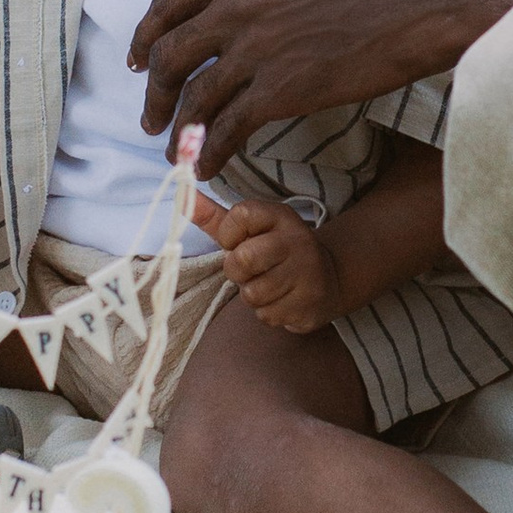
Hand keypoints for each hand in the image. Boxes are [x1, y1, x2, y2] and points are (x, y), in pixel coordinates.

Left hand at [129, 0, 512, 179]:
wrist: (420, 1)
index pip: (168, 1)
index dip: (148, 35)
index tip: (142, 60)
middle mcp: (236, 2)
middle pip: (169, 52)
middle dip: (154, 90)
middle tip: (151, 114)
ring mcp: (256, 47)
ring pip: (192, 97)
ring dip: (175, 130)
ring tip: (172, 151)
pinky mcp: (280, 89)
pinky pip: (225, 128)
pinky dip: (208, 152)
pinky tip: (206, 166)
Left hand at [195, 189, 341, 333]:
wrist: (330, 276)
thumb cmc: (275, 251)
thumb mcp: (251, 229)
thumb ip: (216, 218)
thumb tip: (182, 198)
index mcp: (281, 216)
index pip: (240, 215)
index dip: (229, 235)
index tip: (239, 242)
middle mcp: (297, 241)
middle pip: (242, 259)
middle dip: (236, 271)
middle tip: (250, 271)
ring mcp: (307, 273)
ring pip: (253, 293)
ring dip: (252, 294)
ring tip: (268, 285)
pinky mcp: (309, 304)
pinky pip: (267, 315)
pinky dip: (267, 312)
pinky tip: (282, 300)